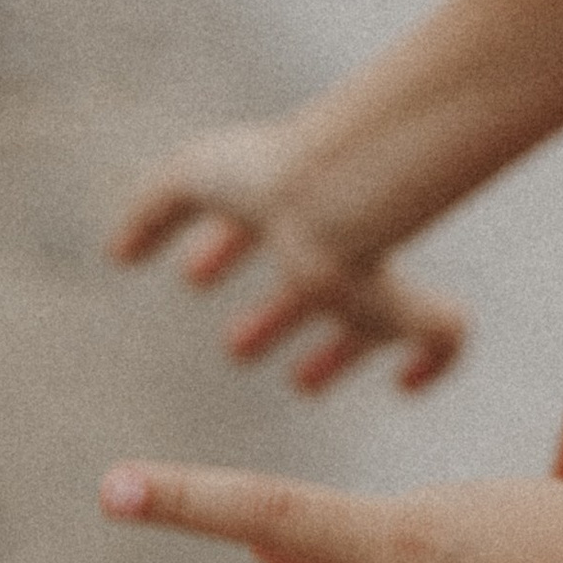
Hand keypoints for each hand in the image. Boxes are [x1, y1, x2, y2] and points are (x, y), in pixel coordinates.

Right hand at [112, 123, 467, 394]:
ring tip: (302, 383)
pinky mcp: (401, 310)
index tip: (192, 277)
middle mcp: (330, 242)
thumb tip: (120, 253)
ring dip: (336, 353)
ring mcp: (368, 279)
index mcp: (283, 206)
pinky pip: (442, 337)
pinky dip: (432, 363)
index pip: (250, 225)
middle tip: (238, 347)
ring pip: (366, 316)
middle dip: (272, 313)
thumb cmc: (268, 182)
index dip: (222, 248)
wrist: (333, 198)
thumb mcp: (193, 178)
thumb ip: (154, 209)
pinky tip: (408, 384)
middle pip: (304, 278)